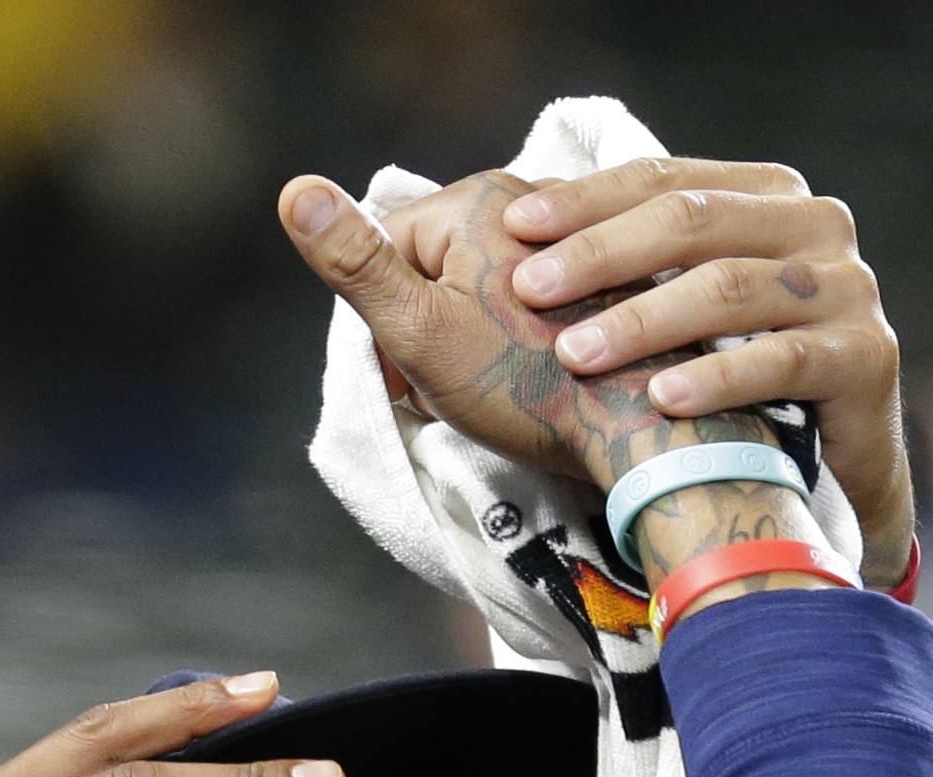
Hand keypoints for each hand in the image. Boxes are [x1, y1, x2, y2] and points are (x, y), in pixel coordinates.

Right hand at [280, 169, 815, 583]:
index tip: (414, 375)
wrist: (639, 432)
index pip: (391, 251)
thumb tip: (293, 189)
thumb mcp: (418, 330)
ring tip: (504, 383)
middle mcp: (532, 196)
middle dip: (436, 327)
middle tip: (459, 385)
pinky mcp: (615, 271)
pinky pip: (541, 296)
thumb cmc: (524, 387)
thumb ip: (355, 261)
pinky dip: (531, 333)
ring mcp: (580, 230)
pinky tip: (545, 371)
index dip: (388, 322)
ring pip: (490, 282)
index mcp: (476, 198)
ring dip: (480, 334)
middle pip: (442, 263)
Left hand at [501, 159, 912, 586]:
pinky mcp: (867, 356)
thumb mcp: (680, 306)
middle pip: (694, 223)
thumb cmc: (730, 377)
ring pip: (731, 288)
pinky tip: (661, 399)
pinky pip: (782, 361)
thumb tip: (517, 224)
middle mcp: (816, 225)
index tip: (514, 228)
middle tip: (530, 290)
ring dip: (644, 321)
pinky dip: (717, 379)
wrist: (826, 465)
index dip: (587, 200)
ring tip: (575, 353)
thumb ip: (630, 259)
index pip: (666, 180)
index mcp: (766, 196)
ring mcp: (848, 288)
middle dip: (601, 254)